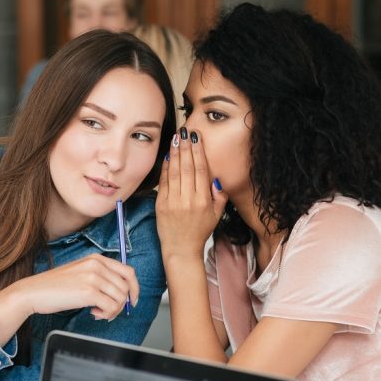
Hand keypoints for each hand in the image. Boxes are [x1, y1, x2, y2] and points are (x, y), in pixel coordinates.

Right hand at [0, 254, 138, 342]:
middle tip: (110, 312)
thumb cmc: (55, 286)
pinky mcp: (88, 292)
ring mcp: (93, 277)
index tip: (131, 300)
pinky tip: (93, 314)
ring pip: (120, 298)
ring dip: (112, 311)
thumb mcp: (80, 273)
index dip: (134, 288)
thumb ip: (100, 277)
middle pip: (127, 287)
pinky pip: (111, 307)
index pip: (128, 272)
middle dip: (122, 304)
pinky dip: (106, 314)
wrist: (34, 292)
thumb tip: (120, 293)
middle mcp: (97, 265)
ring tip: (98, 313)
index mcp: (96, 259)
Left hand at [155, 130, 227, 263]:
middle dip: (185, 147)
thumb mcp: (217, 215)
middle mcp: (188, 199)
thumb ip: (219, 196)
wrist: (181, 249)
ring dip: (174, 153)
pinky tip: (167, 156)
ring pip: (174, 172)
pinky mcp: (161, 204)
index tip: (196, 138)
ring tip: (176, 138)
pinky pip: (163, 182)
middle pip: (186, 167)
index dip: (198, 152)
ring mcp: (172, 201)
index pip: (200, 170)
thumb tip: (215, 178)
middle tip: (185, 131)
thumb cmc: (200, 231)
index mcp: (203, 200)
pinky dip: (165, 168)